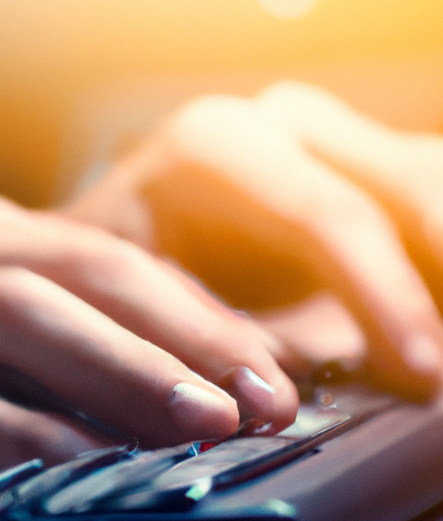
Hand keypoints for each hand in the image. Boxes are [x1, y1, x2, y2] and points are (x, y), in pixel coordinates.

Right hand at [0, 194, 296, 472]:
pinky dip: (5, 431)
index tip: (267, 370)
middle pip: (76, 272)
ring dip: (114, 371)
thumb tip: (125, 369)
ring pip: (13, 317)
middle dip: (182, 334)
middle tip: (265, 399)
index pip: (101, 253)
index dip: (191, 311)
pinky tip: (67, 467)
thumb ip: (2, 311)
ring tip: (197, 426)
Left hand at [65, 83, 442, 397]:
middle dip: (437, 274)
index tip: (420, 375)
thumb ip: (223, 345)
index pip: (329, 216)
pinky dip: (432, 256)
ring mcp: (326, 132)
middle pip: (404, 186)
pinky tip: (434, 311)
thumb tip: (281, 400)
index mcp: (217, 146)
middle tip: (442, 367)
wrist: (111, 233)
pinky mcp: (358, 156)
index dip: (387, 298)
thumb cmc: (116, 275)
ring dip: (438, 263)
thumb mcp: (146, 305)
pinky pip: (424, 191)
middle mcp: (279, 121)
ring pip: (425, 179)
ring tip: (439, 346)